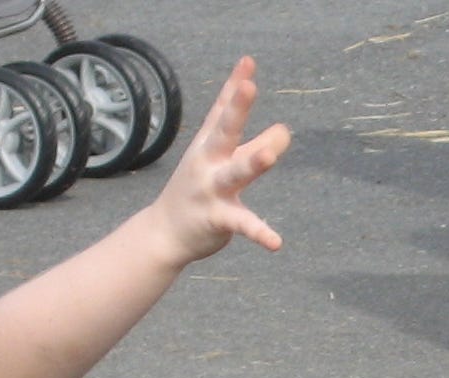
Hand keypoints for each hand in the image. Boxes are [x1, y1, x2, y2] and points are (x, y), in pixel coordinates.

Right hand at [153, 56, 293, 264]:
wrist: (164, 233)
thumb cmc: (198, 191)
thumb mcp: (225, 164)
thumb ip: (257, 145)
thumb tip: (285, 130)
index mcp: (209, 145)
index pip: (222, 111)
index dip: (234, 87)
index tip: (248, 62)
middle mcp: (208, 162)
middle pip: (224, 131)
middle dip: (235, 109)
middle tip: (249, 86)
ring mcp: (210, 190)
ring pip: (234, 173)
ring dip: (252, 162)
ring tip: (269, 155)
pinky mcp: (217, 219)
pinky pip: (242, 224)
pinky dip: (259, 233)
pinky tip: (276, 243)